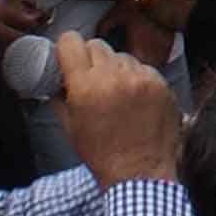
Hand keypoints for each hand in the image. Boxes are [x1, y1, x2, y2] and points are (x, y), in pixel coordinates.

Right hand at [56, 33, 182, 184]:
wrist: (140, 173)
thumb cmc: (101, 154)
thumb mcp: (69, 127)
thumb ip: (59, 97)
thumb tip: (54, 80)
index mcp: (86, 86)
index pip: (71, 41)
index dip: (67, 49)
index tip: (68, 57)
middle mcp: (114, 76)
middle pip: (97, 45)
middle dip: (91, 59)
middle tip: (92, 78)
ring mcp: (141, 78)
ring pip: (122, 55)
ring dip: (116, 68)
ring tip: (116, 92)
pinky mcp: (162, 84)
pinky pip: (144, 69)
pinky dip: (138, 78)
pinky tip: (136, 99)